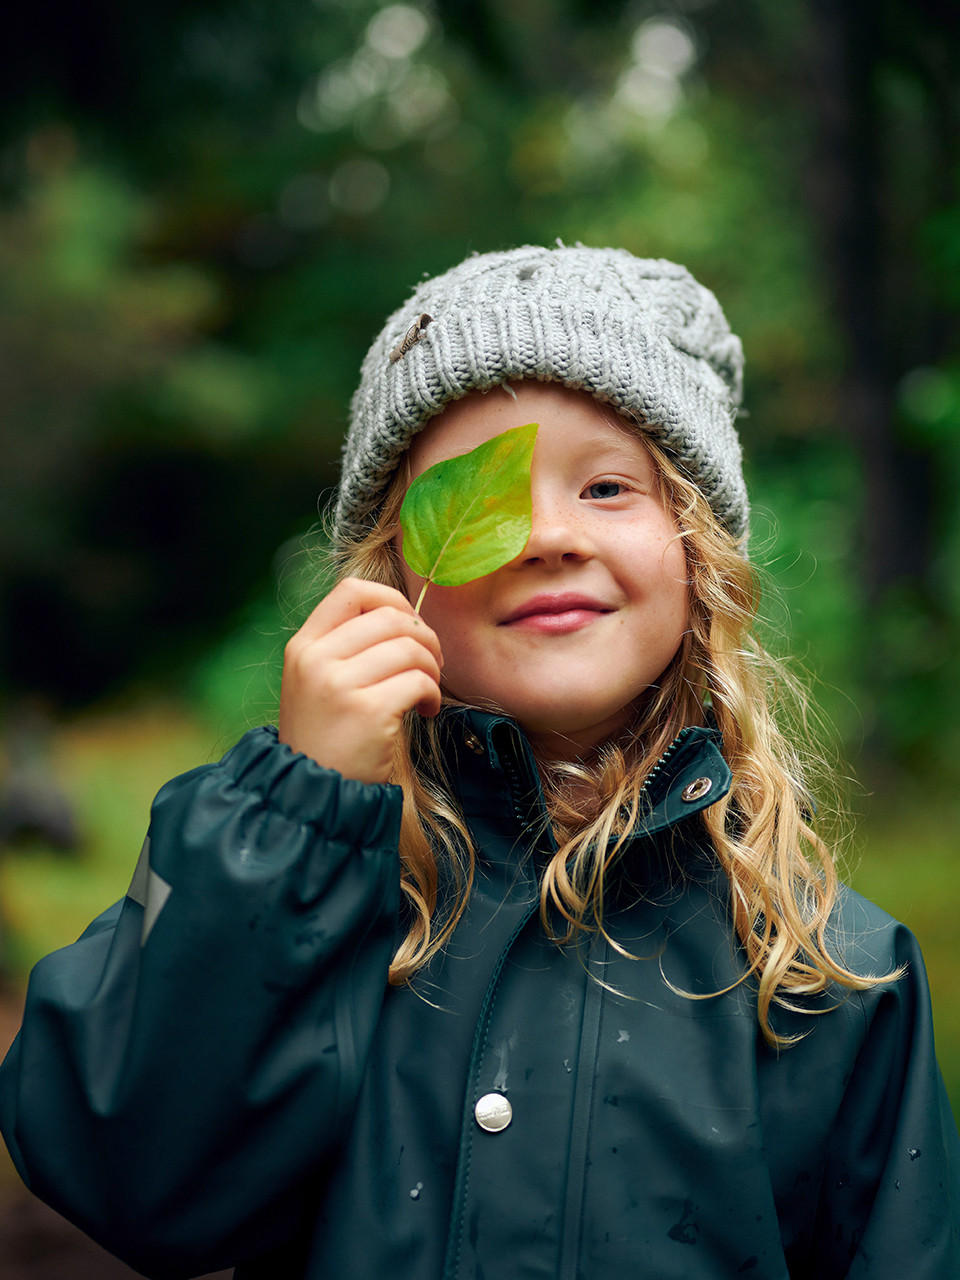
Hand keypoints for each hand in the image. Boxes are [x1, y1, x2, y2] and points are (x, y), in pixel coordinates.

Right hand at [278, 578, 442, 783]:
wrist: (311, 794)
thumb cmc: (327, 737)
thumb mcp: (316, 682)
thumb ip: (345, 647)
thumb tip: (403, 616)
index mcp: (303, 646)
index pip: (352, 590)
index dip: (391, 598)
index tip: (409, 623)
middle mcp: (316, 659)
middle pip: (390, 617)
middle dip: (424, 636)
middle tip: (432, 662)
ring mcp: (339, 685)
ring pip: (410, 648)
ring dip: (433, 667)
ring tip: (428, 690)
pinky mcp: (368, 712)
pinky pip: (419, 681)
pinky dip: (433, 694)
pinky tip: (427, 710)